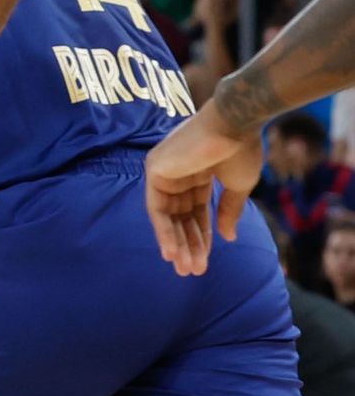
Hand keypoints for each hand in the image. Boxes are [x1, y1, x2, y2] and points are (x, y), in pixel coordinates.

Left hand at [145, 100, 261, 275]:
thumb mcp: (238, 186)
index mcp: (198, 174)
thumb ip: (229, 211)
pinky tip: (172, 253)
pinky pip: (156, 207)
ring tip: (187, 269)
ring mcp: (164, 170)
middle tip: (193, 272)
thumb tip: (228, 238)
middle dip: (188, 245)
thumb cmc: (241, 149)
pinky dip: (164, 231)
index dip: (202, 237)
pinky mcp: (154, 169)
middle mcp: (178, 173)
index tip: (205, 262)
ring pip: (168, 216)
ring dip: (177, 243)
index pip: (197, 212)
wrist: (235, 123)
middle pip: (180, 217)